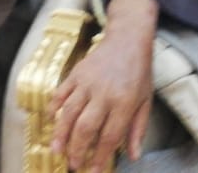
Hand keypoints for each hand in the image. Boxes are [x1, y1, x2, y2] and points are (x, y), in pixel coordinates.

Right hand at [50, 0, 157, 171]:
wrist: (127, 38)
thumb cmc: (139, 71)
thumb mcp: (146, 100)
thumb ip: (138, 129)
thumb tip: (133, 155)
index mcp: (124, 102)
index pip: (110, 136)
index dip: (101, 157)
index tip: (95, 171)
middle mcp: (104, 94)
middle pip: (86, 128)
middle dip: (77, 150)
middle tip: (73, 165)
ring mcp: (87, 83)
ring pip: (69, 113)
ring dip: (61, 134)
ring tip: (56, 150)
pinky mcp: (76, 74)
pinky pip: (60, 93)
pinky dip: (54, 108)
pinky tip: (51, 121)